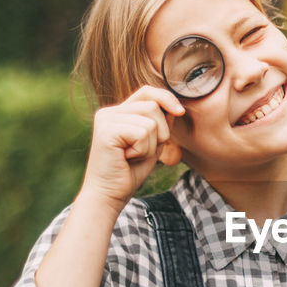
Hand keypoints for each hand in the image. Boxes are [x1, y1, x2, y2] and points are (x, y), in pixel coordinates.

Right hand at [80, 86, 184, 211]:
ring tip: (133, 156)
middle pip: (153, 106)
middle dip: (160, 132)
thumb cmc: (130, 172)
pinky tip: (127, 159)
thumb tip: (175, 106)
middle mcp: (109, 112)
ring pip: (151, 122)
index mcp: (117, 112)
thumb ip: (160, 124)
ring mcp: (106, 119)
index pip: (146, 92)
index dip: (166, 98)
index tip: (180, 112)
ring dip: (151, 145)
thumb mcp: (152, 144)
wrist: (109, 195)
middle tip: (142, 152)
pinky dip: (143, 150)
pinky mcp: (106, 130)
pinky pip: (143, 133)